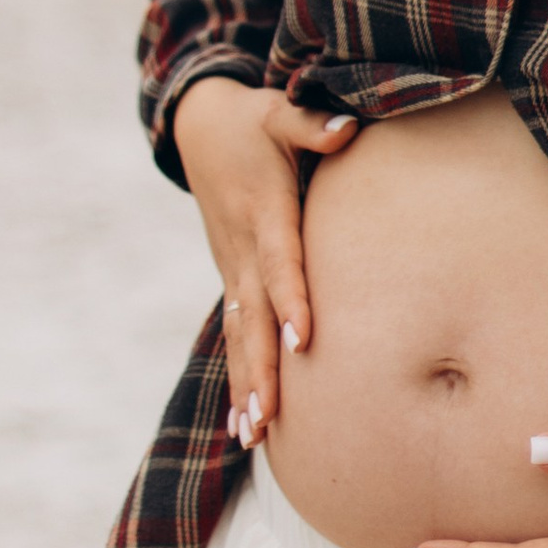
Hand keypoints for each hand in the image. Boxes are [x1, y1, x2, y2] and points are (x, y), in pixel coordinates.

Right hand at [172, 75, 360, 447]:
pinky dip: (238, 376)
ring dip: (245, 384)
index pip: (279, 262)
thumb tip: (349, 129)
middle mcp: (242, 248)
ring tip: (251, 435)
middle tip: (267, 419)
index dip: (290, 300)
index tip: (304, 342)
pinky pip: (236, 334)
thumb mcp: (278, 112)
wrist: (198, 127)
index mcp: (262, 211)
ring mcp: (232, 267)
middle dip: (260, 369)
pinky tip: (243, 422)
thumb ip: (312, 124)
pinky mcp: (232, 278)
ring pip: (241, 335)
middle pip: (255, 318)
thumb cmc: (252, 121)